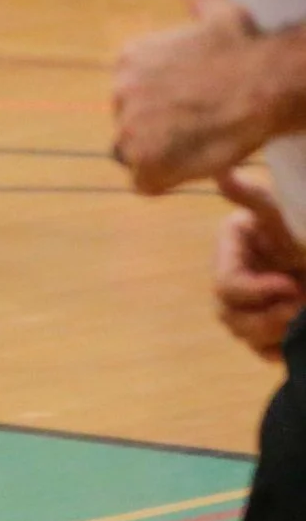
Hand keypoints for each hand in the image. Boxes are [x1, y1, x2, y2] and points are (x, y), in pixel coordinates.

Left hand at [115, 0, 281, 192]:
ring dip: (169, 155)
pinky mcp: (144, 162)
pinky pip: (146, 184)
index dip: (171, 106)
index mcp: (128, 60)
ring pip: (140, 155)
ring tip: (205, 140)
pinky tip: (196, 161)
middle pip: (135, 126)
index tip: (201, 99)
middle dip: (165, 130)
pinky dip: (170, 180)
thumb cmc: (246, 47)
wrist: (269, 83)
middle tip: (207, 122)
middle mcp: (118, 91)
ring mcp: (128, 128)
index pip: (137, 97)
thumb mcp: (212, 6)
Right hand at [214, 172, 305, 360]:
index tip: (290, 285)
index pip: (226, 284)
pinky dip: (279, 349)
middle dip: (265, 317)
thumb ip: (256, 200)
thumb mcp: (289, 217)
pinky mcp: (268, 325)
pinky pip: (261, 349)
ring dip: (274, 332)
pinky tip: (299, 337)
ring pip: (242, 333)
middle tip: (299, 307)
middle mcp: (234, 277)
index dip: (255, 291)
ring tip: (303, 316)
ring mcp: (250, 303)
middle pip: (227, 313)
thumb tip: (222, 171)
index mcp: (233, 250)